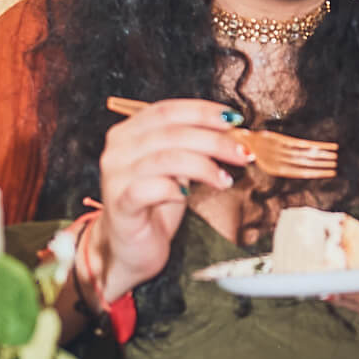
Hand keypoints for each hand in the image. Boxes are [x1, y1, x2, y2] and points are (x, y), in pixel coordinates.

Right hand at [90, 100, 253, 299]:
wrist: (131, 249)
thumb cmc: (154, 205)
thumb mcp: (175, 168)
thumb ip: (193, 146)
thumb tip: (233, 131)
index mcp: (129, 132)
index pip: (168, 110)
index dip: (203, 112)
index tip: (234, 120)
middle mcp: (118, 150)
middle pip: (172, 133)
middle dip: (214, 140)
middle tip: (242, 153)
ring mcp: (116, 177)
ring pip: (166, 158)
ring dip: (204, 166)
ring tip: (225, 180)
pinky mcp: (120, 205)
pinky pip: (149, 188)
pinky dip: (174, 189)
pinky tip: (188, 196)